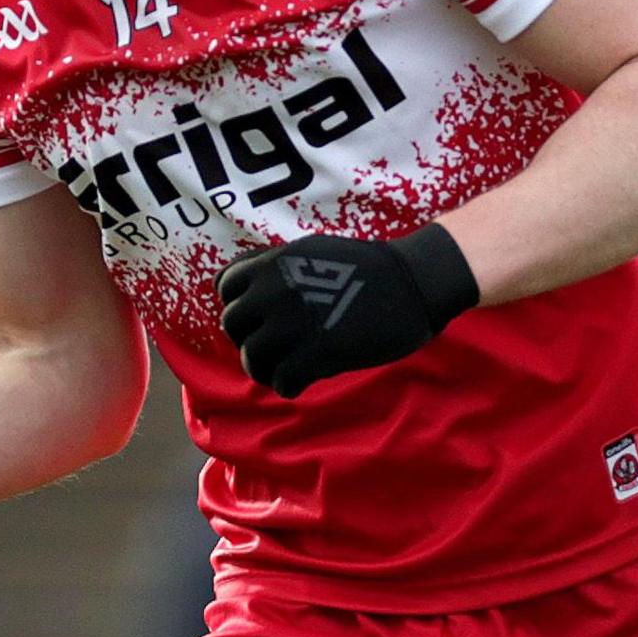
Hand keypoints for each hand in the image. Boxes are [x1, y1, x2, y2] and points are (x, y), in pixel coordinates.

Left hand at [215, 226, 480, 396]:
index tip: (259, 316)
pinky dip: (290, 385)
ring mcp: (293, 324)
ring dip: (266, 369)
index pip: (225, 286)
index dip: (240, 303)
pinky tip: (306, 378)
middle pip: (233, 325)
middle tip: (274, 346)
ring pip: (252, 359)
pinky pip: (282, 382)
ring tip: (286, 368)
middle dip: (249, 338)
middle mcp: (274, 292)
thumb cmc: (367, 268)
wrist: (412, 282)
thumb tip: (249, 292)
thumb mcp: (312, 251)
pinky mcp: (316, 354)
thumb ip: (277, 269)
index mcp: (273, 263)